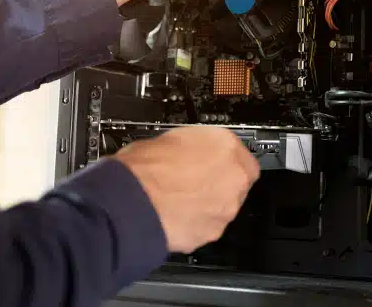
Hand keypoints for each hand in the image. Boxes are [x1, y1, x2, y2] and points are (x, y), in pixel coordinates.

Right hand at [114, 126, 259, 252]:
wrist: (131, 203)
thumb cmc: (143, 169)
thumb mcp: (170, 138)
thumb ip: (194, 146)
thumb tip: (190, 151)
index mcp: (225, 145)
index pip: (241, 153)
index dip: (224, 160)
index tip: (214, 162)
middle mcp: (233, 177)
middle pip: (237, 181)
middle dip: (219, 183)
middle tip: (194, 181)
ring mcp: (226, 208)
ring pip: (225, 206)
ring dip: (208, 203)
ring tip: (180, 199)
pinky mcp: (213, 233)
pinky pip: (208, 225)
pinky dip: (196, 222)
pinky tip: (176, 215)